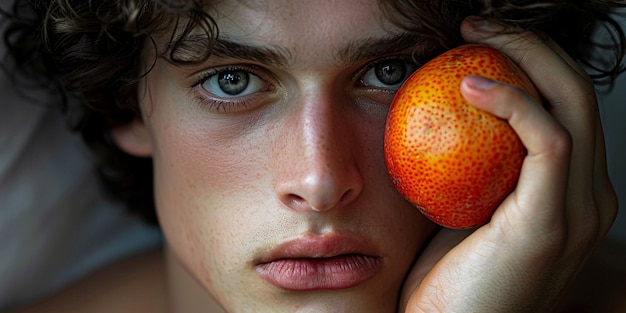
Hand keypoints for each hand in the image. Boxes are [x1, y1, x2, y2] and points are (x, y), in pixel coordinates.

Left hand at [399, 16, 617, 311]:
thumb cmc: (444, 273)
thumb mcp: (460, 205)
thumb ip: (468, 163)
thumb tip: (440, 110)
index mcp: (571, 194)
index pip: (567, 107)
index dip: (533, 62)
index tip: (480, 40)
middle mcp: (591, 199)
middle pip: (579, 94)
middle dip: (534, 45)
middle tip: (479, 23)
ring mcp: (579, 212)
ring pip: (573, 106)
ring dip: (526, 57)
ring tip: (474, 36)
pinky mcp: (553, 223)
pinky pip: (547, 140)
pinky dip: (514, 102)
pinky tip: (470, 85)